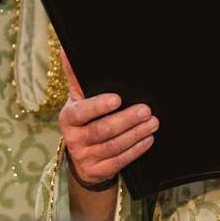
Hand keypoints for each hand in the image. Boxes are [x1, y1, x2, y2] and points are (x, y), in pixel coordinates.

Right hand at [57, 51, 156, 189]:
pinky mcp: (98, 170)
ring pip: (113, 146)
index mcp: (68, 118)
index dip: (98, 106)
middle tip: (146, 110)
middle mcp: (73, 139)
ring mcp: (85, 157)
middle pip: (101, 130)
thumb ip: (75, 77)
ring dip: (135, 134)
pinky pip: (120, 161)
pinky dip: (136, 150)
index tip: (117, 99)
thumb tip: (67, 50)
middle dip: (126, 120)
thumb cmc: (84, 121)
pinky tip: (148, 140)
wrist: (82, 158)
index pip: (81, 112)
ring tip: (152, 122)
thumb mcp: (78, 101)